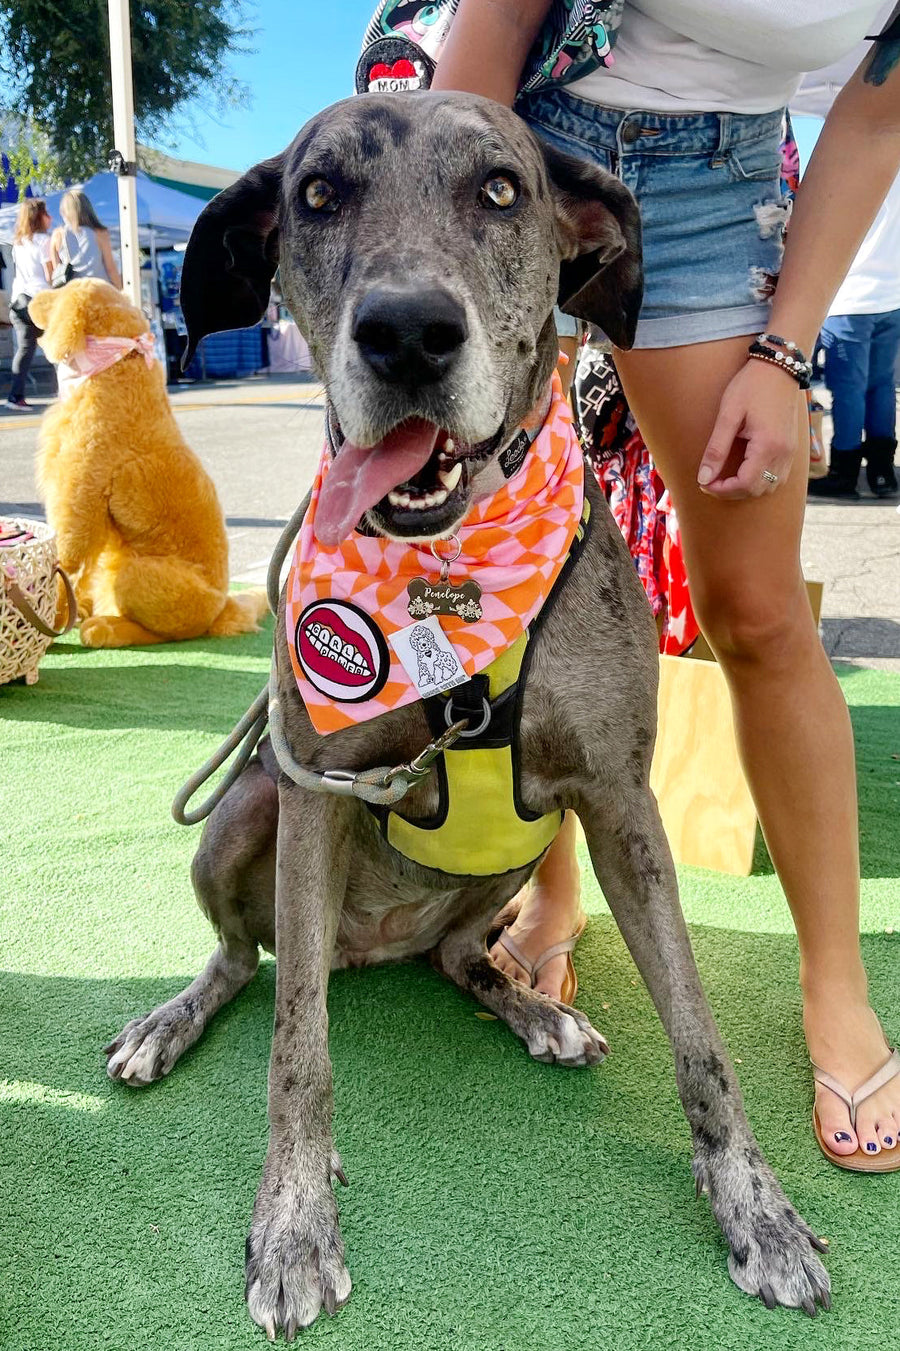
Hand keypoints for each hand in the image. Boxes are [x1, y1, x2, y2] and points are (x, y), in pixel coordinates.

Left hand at [697, 359, 803, 499]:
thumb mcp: (728, 415)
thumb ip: (716, 449)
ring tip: (725, 477)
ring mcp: (791, 451)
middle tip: (710, 481)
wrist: (779, 366)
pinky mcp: (791, 447)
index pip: (745, 484)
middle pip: (757, 490)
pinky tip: (743, 470)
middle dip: (732, 492)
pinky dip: (760, 480)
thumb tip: (703, 478)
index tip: (704, 483)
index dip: (722, 490)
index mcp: (768, 445)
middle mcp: (784, 453)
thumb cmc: (751, 386)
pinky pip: (778, 476)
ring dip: (747, 488)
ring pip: (770, 486)